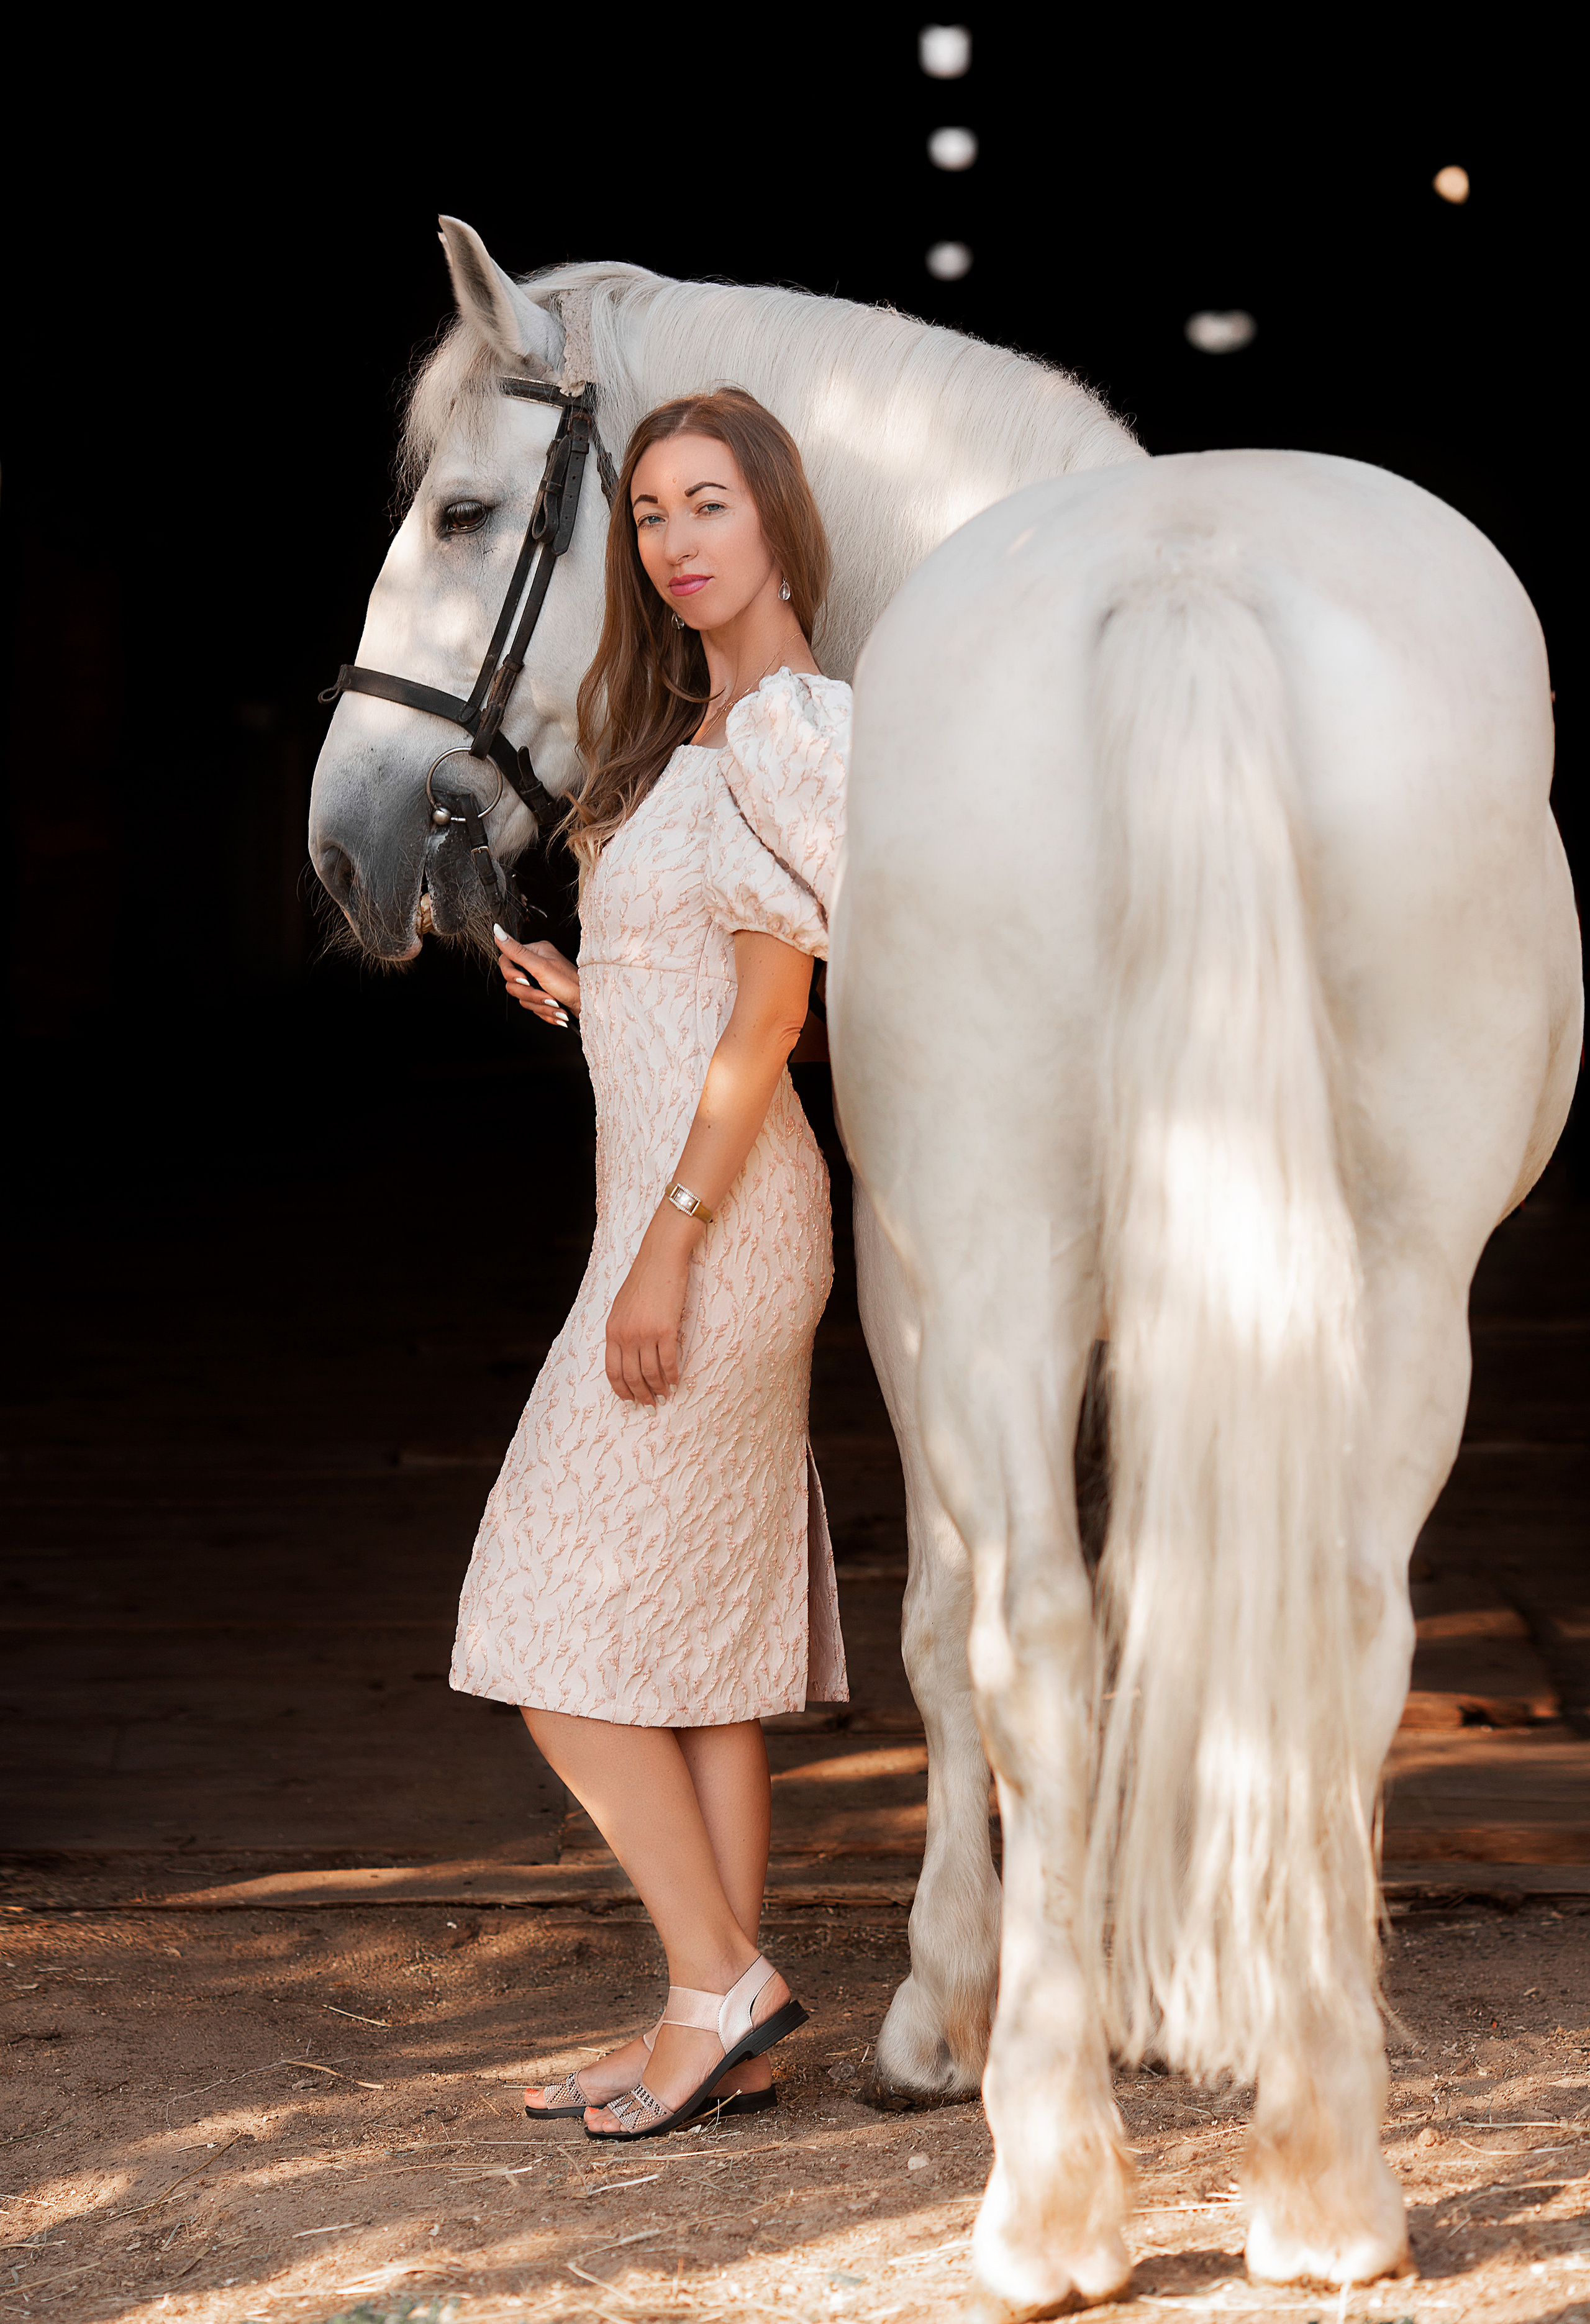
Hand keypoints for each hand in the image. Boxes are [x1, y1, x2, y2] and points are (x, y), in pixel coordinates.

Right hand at [493, 925, 579, 1026]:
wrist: (589, 1005)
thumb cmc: (570, 984)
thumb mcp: (540, 966)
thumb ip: (516, 951)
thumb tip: (497, 930)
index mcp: (535, 952)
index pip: (506, 961)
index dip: (512, 974)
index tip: (525, 980)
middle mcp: (536, 965)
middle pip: (513, 984)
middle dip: (532, 995)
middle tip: (548, 996)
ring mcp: (540, 982)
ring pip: (523, 999)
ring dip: (541, 1006)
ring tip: (557, 1005)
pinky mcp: (545, 997)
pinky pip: (534, 1008)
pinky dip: (546, 1013)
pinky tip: (558, 1012)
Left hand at [605, 1209, 697, 1405]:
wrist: (660, 1258)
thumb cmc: (644, 1279)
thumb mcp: (622, 1306)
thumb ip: (622, 1329)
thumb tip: (628, 1352)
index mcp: (612, 1330)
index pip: (612, 1370)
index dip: (621, 1389)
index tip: (630, 1399)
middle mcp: (625, 1335)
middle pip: (631, 1377)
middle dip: (640, 1394)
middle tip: (649, 1404)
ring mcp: (645, 1333)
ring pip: (650, 1373)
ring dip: (658, 1388)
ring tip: (665, 1395)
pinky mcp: (665, 1330)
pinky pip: (667, 1362)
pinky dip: (672, 1375)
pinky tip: (676, 1381)